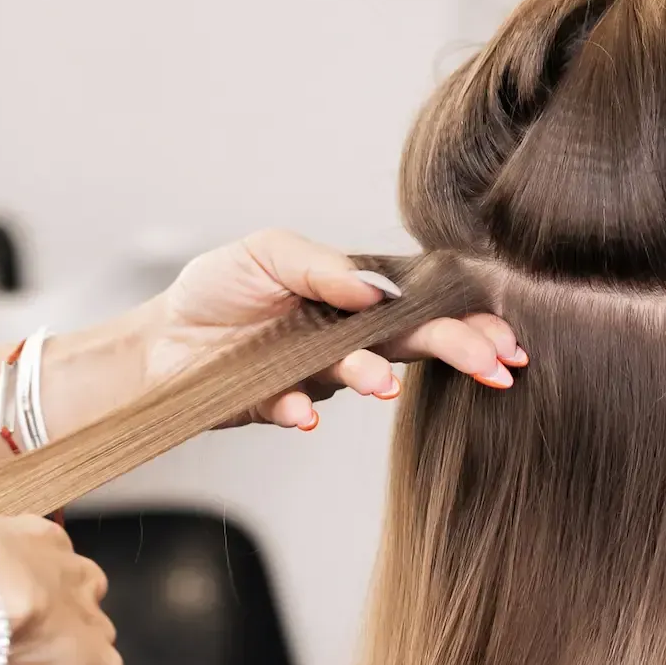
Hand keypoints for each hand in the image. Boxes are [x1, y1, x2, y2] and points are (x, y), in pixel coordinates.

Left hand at [150, 229, 526, 429]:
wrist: (160, 338)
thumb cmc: (219, 289)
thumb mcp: (268, 251)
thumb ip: (322, 267)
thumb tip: (376, 289)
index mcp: (355, 298)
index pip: (422, 304)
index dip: (467, 320)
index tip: (505, 339)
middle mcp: (346, 340)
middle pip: (411, 344)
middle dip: (456, 353)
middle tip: (492, 367)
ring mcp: (315, 375)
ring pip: (358, 376)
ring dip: (374, 378)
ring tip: (383, 384)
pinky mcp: (276, 404)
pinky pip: (296, 409)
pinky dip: (300, 410)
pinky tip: (301, 413)